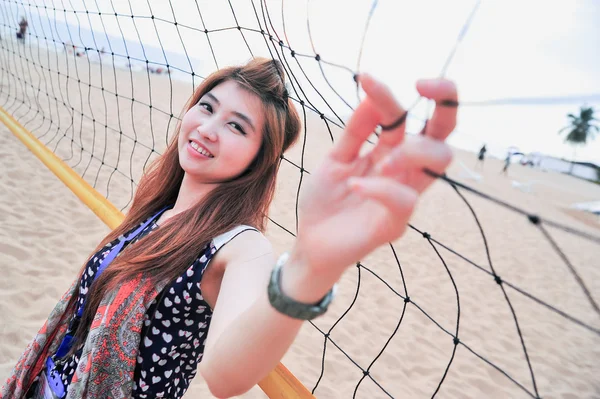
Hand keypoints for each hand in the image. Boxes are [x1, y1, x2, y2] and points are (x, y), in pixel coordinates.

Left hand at [292, 74, 457, 277]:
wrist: (310, 241)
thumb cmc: (326, 200)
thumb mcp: (336, 158)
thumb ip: (356, 131)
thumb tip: (372, 92)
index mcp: (390, 152)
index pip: (409, 117)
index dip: (392, 94)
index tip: (366, 77)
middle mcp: (404, 171)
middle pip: (444, 134)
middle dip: (445, 104)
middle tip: (423, 84)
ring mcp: (404, 196)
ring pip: (438, 162)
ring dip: (411, 150)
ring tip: (380, 162)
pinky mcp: (396, 224)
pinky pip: (406, 200)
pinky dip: (380, 187)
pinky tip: (355, 185)